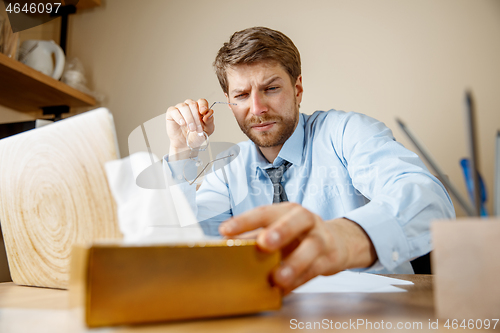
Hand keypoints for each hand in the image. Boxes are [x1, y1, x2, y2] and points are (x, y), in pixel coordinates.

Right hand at [165, 99, 214, 157]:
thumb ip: (210, 121)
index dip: (203, 105)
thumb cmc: (196, 136)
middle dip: (196, 117)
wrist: (186, 145)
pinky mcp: (171, 113)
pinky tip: (182, 123)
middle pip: (193, 104)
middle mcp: (189, 106)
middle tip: (198, 128)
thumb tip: (209, 113)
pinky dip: (179, 117)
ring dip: (189, 119)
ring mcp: (180, 109)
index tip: (203, 112)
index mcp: (199, 108)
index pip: (202, 101)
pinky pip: (173, 110)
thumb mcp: (208, 130)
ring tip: (191, 129)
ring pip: (184, 107)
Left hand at [219, 202, 376, 294]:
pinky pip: (314, 270)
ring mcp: (320, 238)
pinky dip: (299, 281)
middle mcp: (306, 219)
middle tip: (263, 243)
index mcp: (286, 210)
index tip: (226, 231)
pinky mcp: (329, 258)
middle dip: (279, 231)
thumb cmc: (299, 235)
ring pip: (310, 247)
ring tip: (277, 278)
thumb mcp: (279, 229)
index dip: (245, 221)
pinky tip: (285, 290)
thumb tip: (225, 248)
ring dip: (293, 263)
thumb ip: (255, 238)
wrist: (337, 242)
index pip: (264, 212)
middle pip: (295, 221)